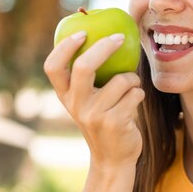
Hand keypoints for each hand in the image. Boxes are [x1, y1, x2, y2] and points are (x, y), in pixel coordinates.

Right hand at [44, 31, 144, 168]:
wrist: (113, 159)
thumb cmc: (104, 119)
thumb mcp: (89, 100)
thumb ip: (90, 76)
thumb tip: (106, 33)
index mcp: (65, 96)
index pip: (53, 67)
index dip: (65, 47)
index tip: (83, 32)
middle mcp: (76, 105)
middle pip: (83, 67)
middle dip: (104, 47)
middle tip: (119, 38)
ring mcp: (94, 115)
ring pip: (120, 80)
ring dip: (132, 79)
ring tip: (132, 87)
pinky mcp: (114, 123)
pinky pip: (135, 94)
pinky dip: (139, 94)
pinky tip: (134, 103)